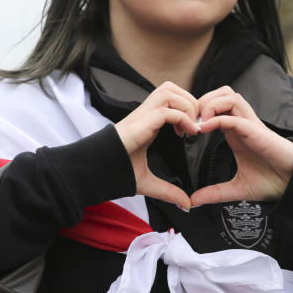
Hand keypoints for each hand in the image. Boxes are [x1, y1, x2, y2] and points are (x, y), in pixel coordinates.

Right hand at [114, 82, 199, 209]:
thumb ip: (168, 191)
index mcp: (147, 121)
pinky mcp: (141, 122)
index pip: (170, 98)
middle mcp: (145, 113)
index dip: (186, 108)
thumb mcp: (149, 182)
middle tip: (196, 124)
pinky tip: (188, 133)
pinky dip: (183, 118)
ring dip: (186, 105)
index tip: (193, 130)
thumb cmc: (117, 171)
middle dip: (190, 100)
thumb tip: (186, 204)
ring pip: (169, 91)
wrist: (96, 171)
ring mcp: (142, 115)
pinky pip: (167, 110)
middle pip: (171, 87)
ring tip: (192, 127)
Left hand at [189, 86, 292, 206]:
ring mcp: (250, 125)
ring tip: (199, 123)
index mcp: (236, 131)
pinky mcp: (256, 131)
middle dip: (203, 101)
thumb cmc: (270, 181)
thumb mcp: (236, 189)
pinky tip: (204, 129)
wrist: (292, 185)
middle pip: (222, 93)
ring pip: (229, 96)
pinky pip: (235, 116)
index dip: (198, 112)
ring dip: (210, 105)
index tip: (185, 130)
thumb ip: (214, 193)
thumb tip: (194, 201)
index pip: (216, 106)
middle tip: (190, 121)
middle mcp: (242, 123)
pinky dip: (218, 118)